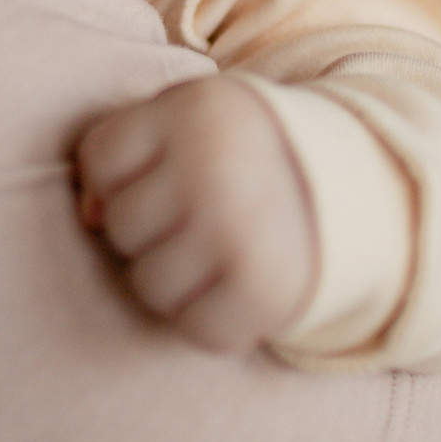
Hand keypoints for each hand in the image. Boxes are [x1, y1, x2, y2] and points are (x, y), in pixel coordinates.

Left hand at [73, 74, 316, 355]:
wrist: (352, 191)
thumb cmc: (243, 154)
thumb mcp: (188, 121)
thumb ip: (123, 150)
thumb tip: (88, 216)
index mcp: (195, 111)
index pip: (99, 159)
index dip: (118, 176)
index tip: (163, 174)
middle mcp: (216, 168)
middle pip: (122, 226)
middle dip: (150, 229)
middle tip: (200, 215)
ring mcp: (240, 231)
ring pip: (148, 285)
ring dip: (173, 280)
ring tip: (216, 252)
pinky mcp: (266, 290)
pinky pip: (197, 329)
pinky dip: (211, 320)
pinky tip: (235, 288)